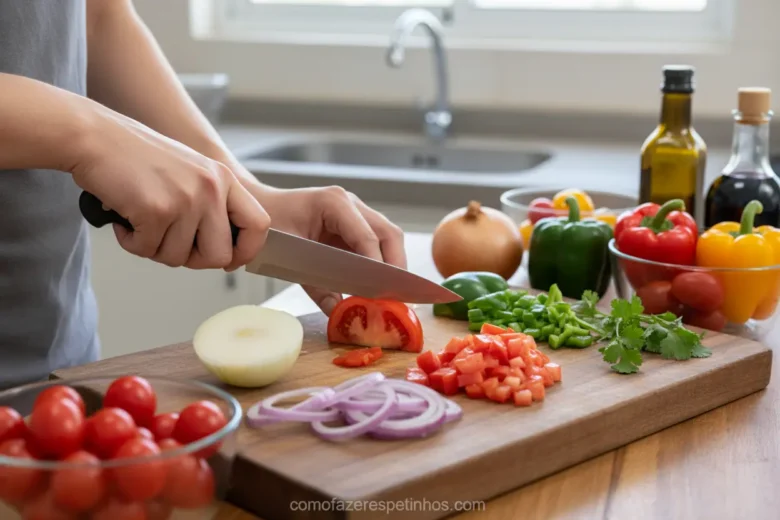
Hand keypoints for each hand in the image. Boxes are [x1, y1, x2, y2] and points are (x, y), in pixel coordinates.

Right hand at [71, 106, 269, 269]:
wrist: (95, 137)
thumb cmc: (137, 157)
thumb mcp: (191, 172)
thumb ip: (211, 205)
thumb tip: (225, 252)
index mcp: (224, 179)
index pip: (259, 225)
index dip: (246, 250)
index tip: (229, 260)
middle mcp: (211, 188)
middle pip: (220, 256)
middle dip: (192, 259)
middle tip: (169, 242)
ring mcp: (186, 199)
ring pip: (179, 258)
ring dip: (155, 248)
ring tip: (141, 220)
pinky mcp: (156, 210)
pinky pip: (147, 250)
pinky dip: (132, 242)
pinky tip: (125, 219)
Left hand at [253, 185, 406, 314]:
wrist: (259, 208)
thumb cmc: (271, 226)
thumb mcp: (289, 257)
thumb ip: (315, 285)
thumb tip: (337, 311)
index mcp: (334, 203)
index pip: (367, 236)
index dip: (377, 266)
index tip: (382, 292)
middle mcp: (350, 204)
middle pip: (388, 233)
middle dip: (395, 265)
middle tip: (394, 295)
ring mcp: (356, 212)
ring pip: (389, 237)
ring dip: (392, 264)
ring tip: (389, 292)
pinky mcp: (355, 224)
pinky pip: (378, 242)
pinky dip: (382, 262)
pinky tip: (377, 284)